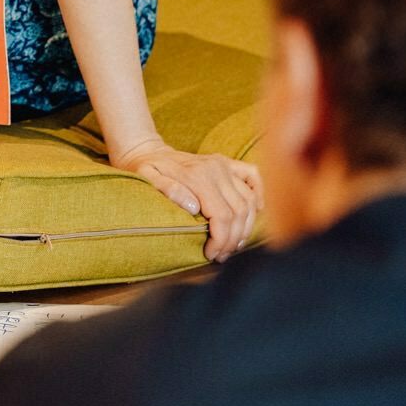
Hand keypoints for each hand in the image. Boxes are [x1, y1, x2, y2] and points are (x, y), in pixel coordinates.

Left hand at [112, 139, 262, 262]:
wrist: (148, 150)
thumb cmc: (146, 169)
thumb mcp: (148, 178)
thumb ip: (169, 191)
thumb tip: (194, 208)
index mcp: (198, 176)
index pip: (222, 216)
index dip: (221, 241)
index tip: (211, 255)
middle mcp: (216, 169)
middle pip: (239, 212)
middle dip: (233, 240)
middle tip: (221, 255)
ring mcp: (225, 165)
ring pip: (250, 200)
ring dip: (246, 226)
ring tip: (233, 244)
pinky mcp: (228, 163)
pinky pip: (253, 176)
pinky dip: (259, 194)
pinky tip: (256, 212)